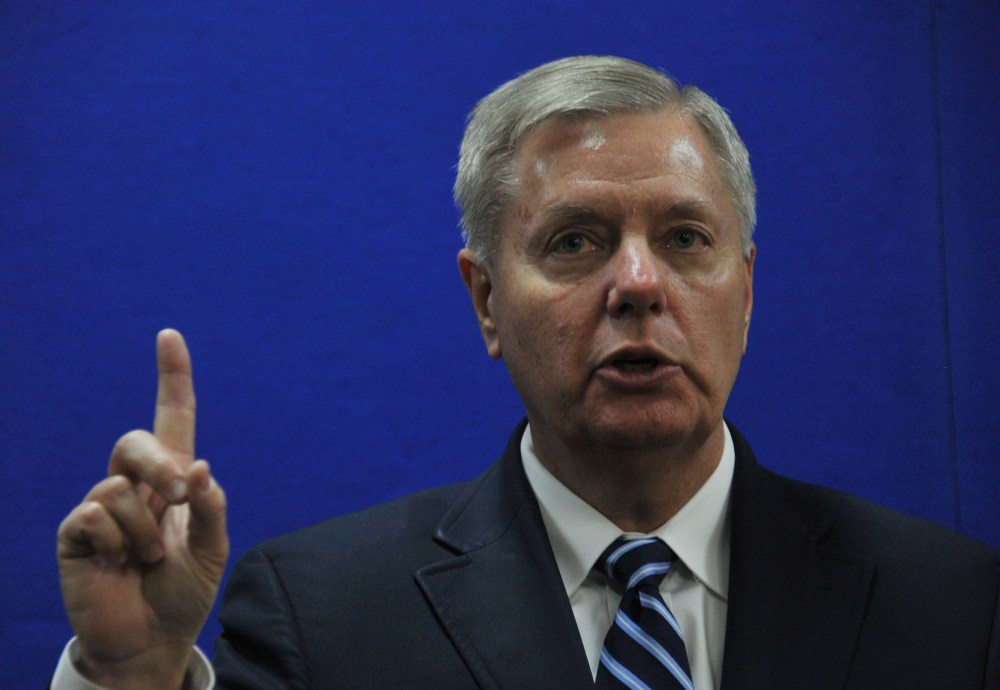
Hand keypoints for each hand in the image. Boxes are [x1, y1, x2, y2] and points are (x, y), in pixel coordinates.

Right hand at [57, 329, 228, 689]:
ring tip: (150, 560)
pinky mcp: (77, 533)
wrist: (152, 639)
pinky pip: (94, 514)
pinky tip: (120, 564)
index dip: (172, 378)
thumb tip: (200, 466)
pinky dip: (117, 542)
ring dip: (145, 529)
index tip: (170, 335)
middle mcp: (137, 484)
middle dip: (160, 463)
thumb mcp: (214, 547)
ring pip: (118, 486)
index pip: (172, 419)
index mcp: (174, 479)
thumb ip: (212, 506)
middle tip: (182, 498)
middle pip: (136, 441)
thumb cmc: (185, 590)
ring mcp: (103, 507)